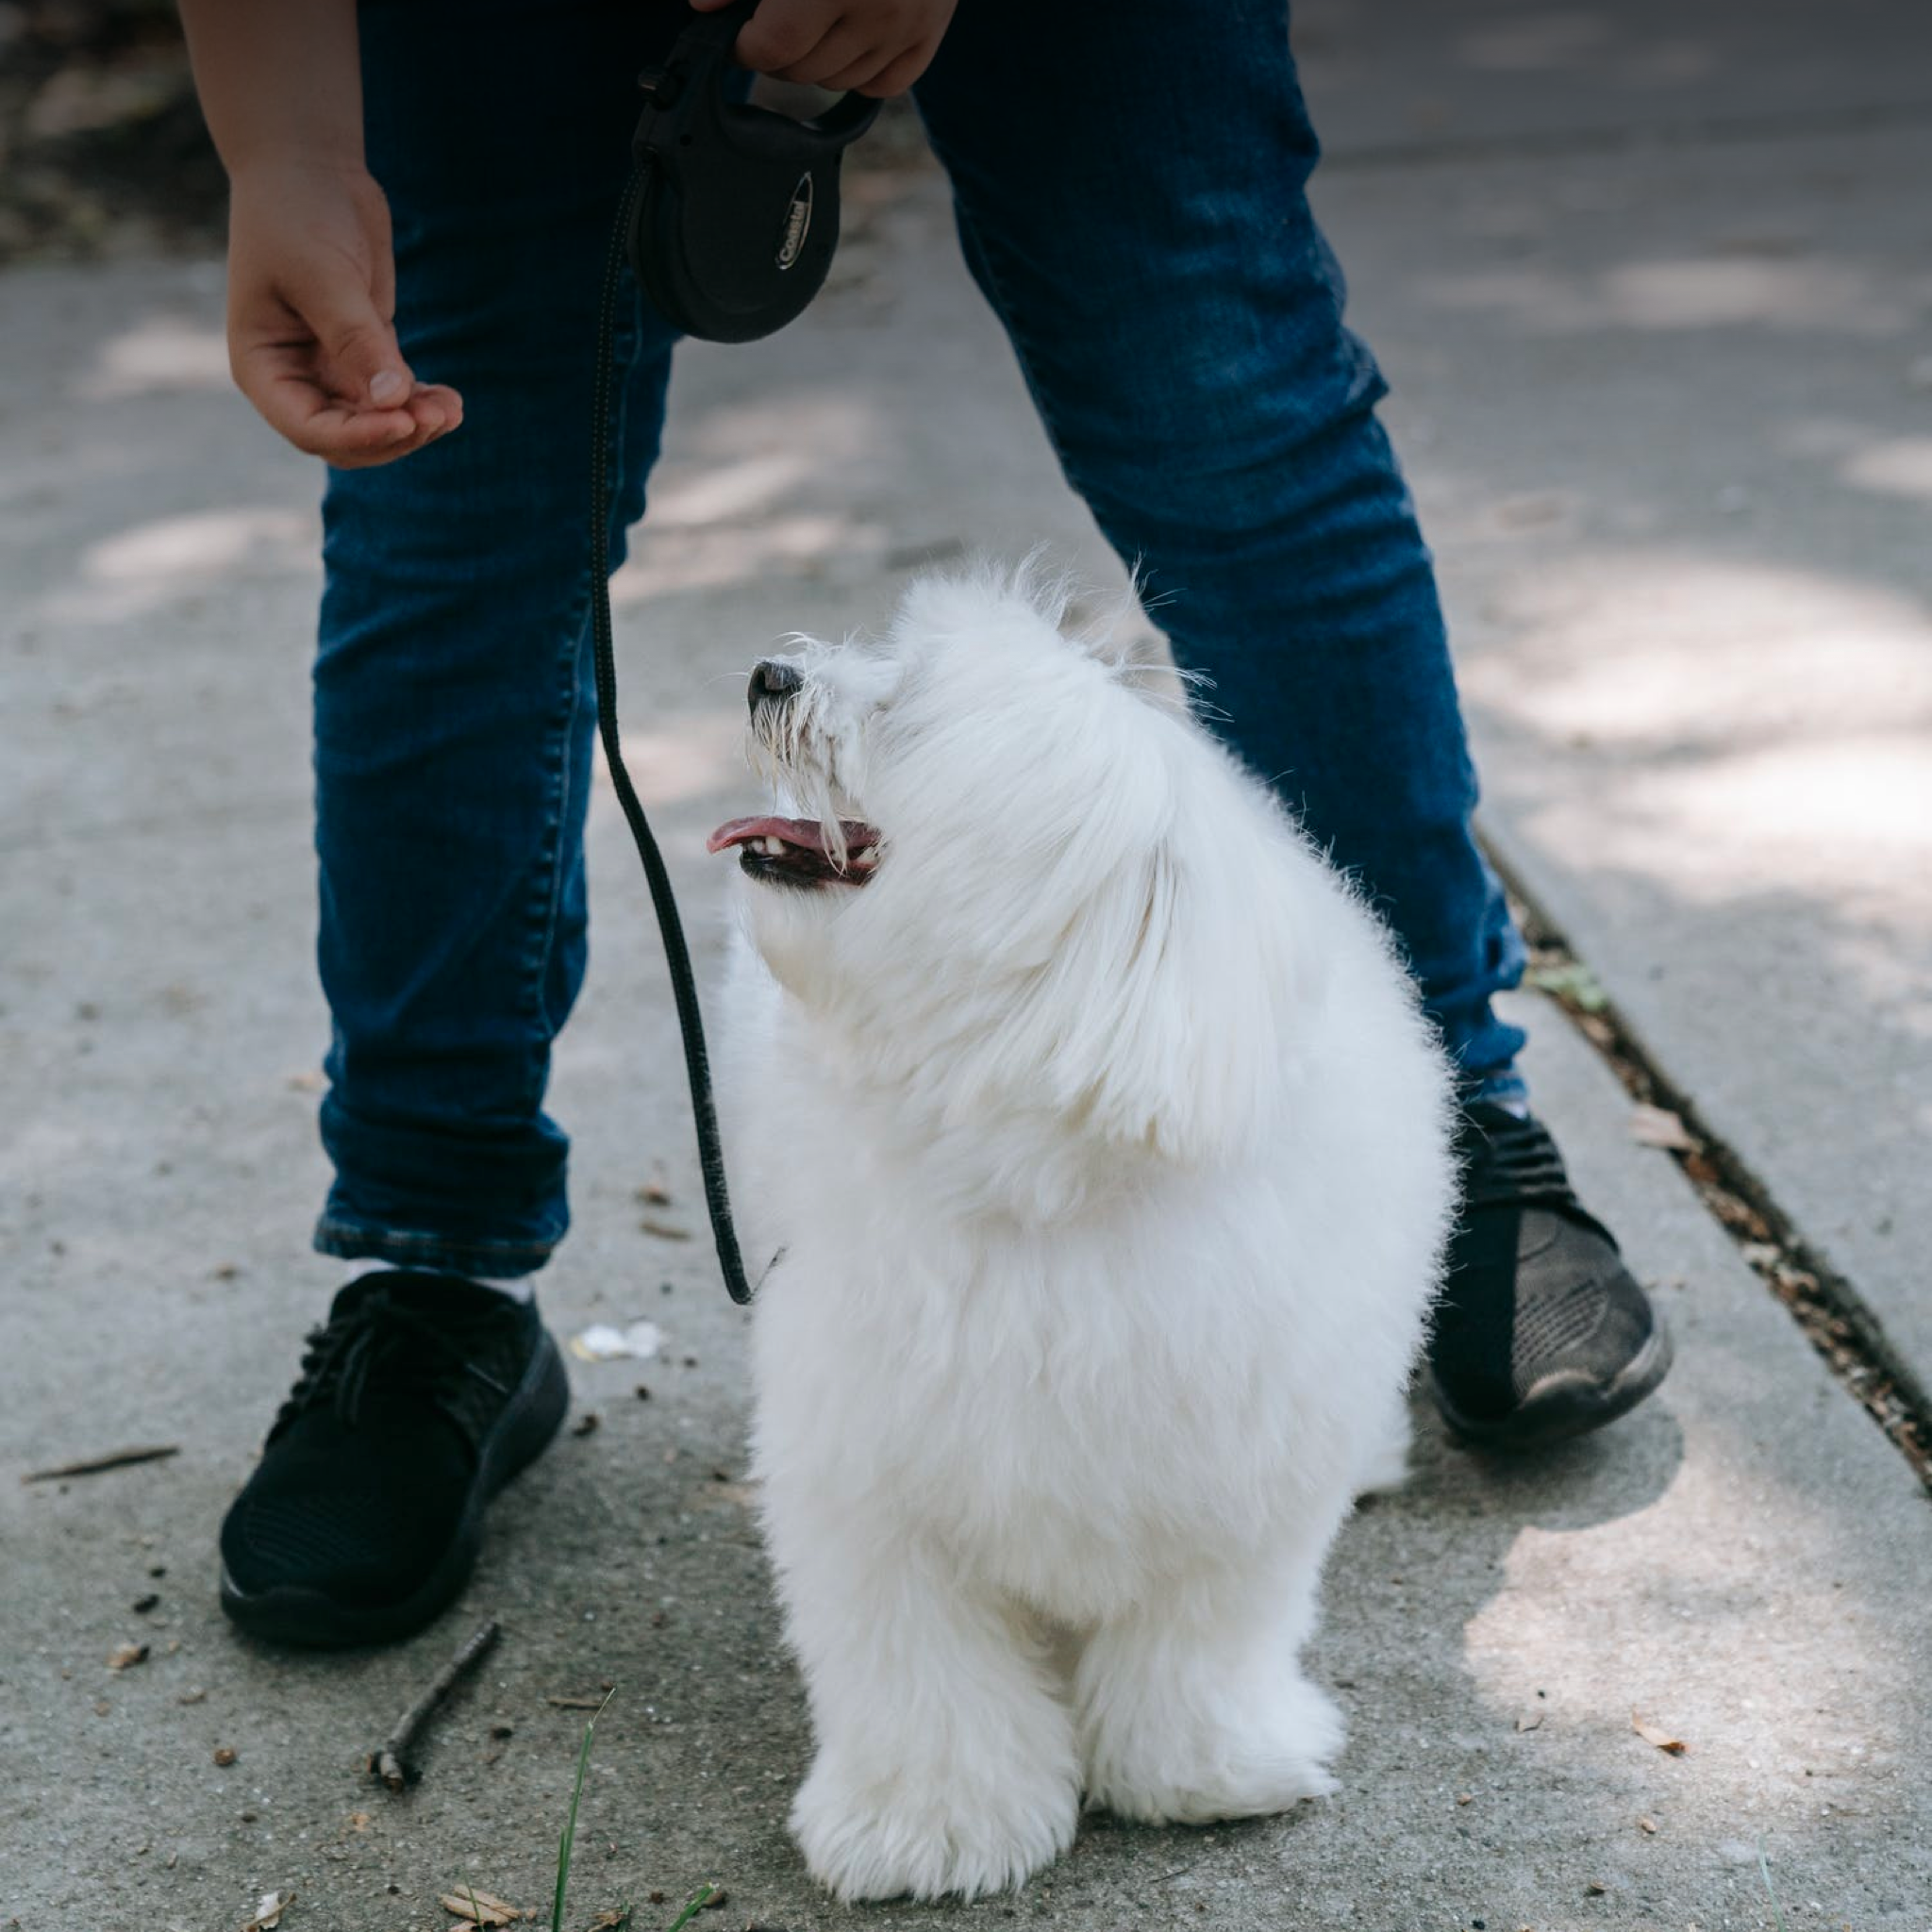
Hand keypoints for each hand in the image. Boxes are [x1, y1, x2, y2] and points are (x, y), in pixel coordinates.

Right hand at [224, 159, 461, 467]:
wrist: (310, 168)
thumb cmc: (296, 214)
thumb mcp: (324, 278)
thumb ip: (357, 342)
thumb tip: (393, 401)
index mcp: (263, 368)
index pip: (309, 429)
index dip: (357, 436)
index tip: (403, 420)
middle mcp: (295, 377)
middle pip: (346, 439)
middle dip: (393, 435)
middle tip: (437, 416)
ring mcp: (331, 368)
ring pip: (375, 423)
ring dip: (415, 424)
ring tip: (452, 408)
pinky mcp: (367, 353)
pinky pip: (396, 397)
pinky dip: (422, 403)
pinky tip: (451, 399)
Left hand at [692, 0, 957, 95]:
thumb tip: (703, 7)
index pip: (774, 44)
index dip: (743, 46)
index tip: (734, 35)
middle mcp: (874, 7)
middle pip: (803, 70)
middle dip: (775, 54)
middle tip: (770, 22)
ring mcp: (906, 25)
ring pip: (839, 80)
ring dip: (814, 62)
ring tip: (808, 23)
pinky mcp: (929, 33)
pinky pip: (883, 84)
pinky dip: (857, 73)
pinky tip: (843, 41)